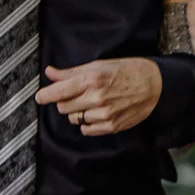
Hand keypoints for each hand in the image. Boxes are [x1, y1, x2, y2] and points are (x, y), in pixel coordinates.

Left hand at [36, 58, 163, 134]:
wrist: (155, 85)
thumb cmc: (127, 71)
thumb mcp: (99, 65)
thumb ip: (72, 72)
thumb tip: (50, 73)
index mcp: (91, 80)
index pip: (58, 92)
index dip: (45, 95)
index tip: (40, 97)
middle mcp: (96, 98)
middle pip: (63, 107)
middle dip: (65, 101)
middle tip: (76, 94)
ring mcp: (104, 115)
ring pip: (74, 119)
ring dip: (77, 112)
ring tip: (90, 103)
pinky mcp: (111, 127)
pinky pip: (86, 130)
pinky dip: (87, 123)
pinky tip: (96, 113)